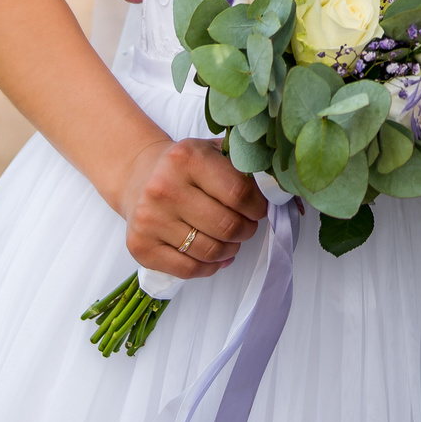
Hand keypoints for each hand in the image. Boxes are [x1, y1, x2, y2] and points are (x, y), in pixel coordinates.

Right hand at [119, 138, 263, 279]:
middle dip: (246, 230)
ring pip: (210, 251)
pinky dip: (209, 267)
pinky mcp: (141, 246)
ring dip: (229, 249)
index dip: (258, 207)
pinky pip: (189, 270)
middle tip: (246, 226)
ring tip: (230, 239)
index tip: (259, 209)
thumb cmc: (185, 167)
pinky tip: (214, 256)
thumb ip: (244, 167)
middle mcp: (163, 188)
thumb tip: (282, 193)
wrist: (138, 176)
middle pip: (226, 226)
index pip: (239, 193)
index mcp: (186, 158)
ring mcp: (149, 219)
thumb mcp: (212, 152)